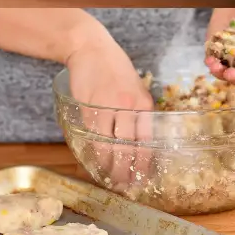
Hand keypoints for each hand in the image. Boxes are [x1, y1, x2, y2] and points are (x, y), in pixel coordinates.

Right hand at [66, 18, 153, 187]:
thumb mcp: (137, 90)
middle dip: (127, 171)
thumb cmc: (116, 70)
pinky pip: (91, 137)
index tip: (143, 178)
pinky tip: (95, 162)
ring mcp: (106, 107)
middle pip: (128, 148)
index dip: (144, 164)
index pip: (147, 141)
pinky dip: (93, 153)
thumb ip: (140, 114)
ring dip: (109, 166)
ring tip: (110, 179)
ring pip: (108, 146)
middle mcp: (128, 107)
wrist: (91, 48)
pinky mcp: (87, 108)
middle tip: (125, 186)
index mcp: (144, 104)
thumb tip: (142, 145)